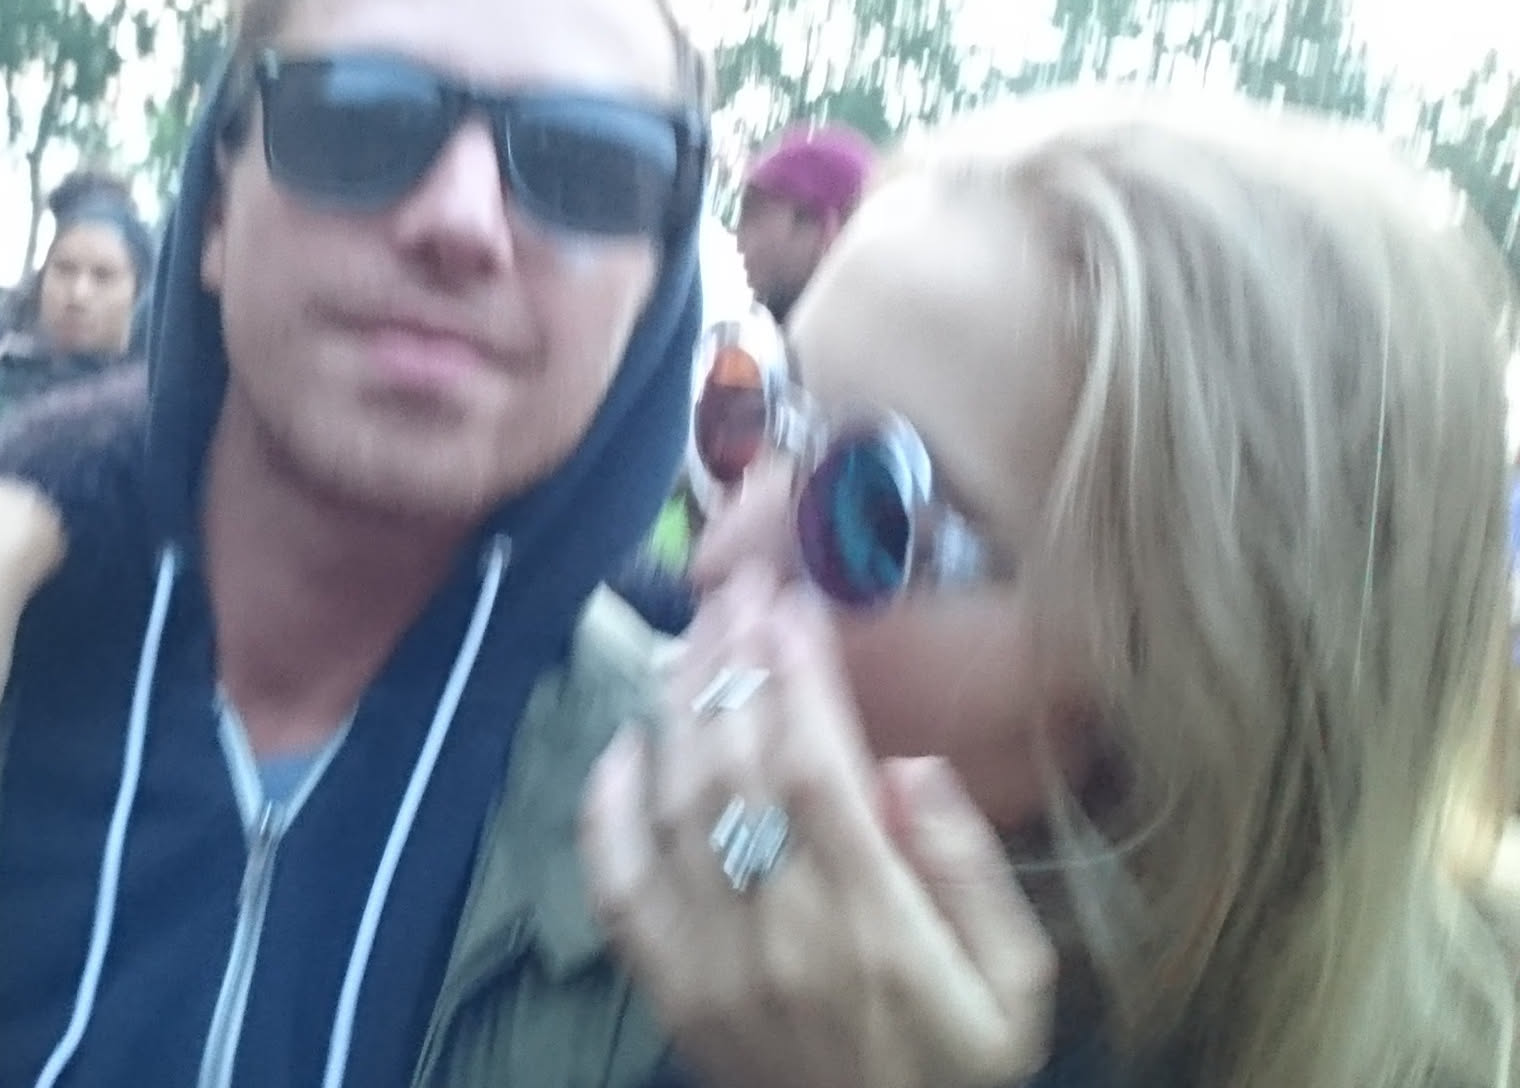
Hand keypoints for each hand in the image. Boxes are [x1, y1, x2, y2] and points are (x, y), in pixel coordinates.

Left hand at [578, 569, 1055, 1087]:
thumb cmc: (956, 1074)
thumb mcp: (1018, 992)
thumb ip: (974, 876)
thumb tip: (909, 769)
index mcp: (873, 923)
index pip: (814, 765)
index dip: (795, 674)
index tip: (794, 603)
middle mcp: (777, 932)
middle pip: (735, 766)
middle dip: (734, 662)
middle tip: (740, 587)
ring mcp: (706, 961)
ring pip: (673, 806)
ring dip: (679, 708)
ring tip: (697, 633)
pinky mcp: (662, 986)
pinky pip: (614, 882)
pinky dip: (607, 805)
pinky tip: (627, 741)